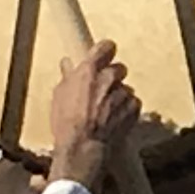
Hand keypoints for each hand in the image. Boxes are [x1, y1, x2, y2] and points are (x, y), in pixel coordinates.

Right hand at [42, 40, 138, 193]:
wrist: (83, 146)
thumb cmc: (66, 123)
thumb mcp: (59, 97)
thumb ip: (68, 78)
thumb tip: (68, 64)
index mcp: (89, 71)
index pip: (106, 46)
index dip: (105, 51)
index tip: (103, 56)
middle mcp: (110, 77)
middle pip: (118, 68)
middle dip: (111, 77)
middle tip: (101, 91)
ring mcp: (124, 92)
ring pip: (125, 88)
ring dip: (118, 95)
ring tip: (104, 112)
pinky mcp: (135, 106)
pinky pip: (132, 102)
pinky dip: (125, 108)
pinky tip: (114, 119)